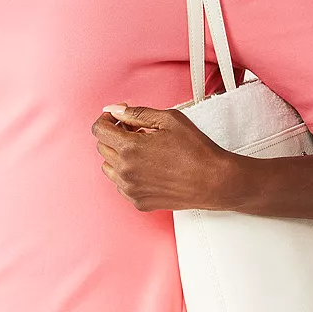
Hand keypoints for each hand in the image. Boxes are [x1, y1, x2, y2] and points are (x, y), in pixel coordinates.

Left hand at [90, 103, 234, 211]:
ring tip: (143, 150)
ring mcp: (130, 189)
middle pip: (102, 147)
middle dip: (115, 135)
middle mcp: (125, 171)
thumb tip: (114, 109)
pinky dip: (128, 174)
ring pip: (109, 167)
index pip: (98, 129)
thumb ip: (136, 113)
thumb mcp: (168, 119)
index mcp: (129, 147)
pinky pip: (121, 185)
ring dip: (119, 155)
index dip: (107, 119)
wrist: (214, 181)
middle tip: (136, 131)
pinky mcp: (138, 202)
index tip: (117, 118)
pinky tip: (148, 167)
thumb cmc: (196, 150)